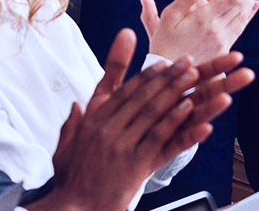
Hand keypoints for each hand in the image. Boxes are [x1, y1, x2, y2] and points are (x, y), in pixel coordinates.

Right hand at [39, 30, 253, 210]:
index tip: (163, 64)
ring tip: (193, 77)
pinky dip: (174, 121)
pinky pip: (159, 137)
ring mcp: (121, 145)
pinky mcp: (134, 164)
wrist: (73, 210)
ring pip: (152, 111)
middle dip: (167, 76)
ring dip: (175, 91)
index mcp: (92, 121)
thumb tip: (76, 104)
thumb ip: (72, 124)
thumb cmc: (70, 183)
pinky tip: (189, 109)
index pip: (122, 91)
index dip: (146, 76)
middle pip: (141, 96)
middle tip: (186, 63)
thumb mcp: (64, 148)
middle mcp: (107, 128)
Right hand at [142, 0, 258, 61]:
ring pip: (245, 14)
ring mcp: (223, 40)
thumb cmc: (164, 44)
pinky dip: (250, 13)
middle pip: (243, 3)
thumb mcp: (169, 17)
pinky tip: (256, 4)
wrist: (170, 75)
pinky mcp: (224, 47)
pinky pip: (241, 26)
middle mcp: (218, 30)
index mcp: (204, 20)